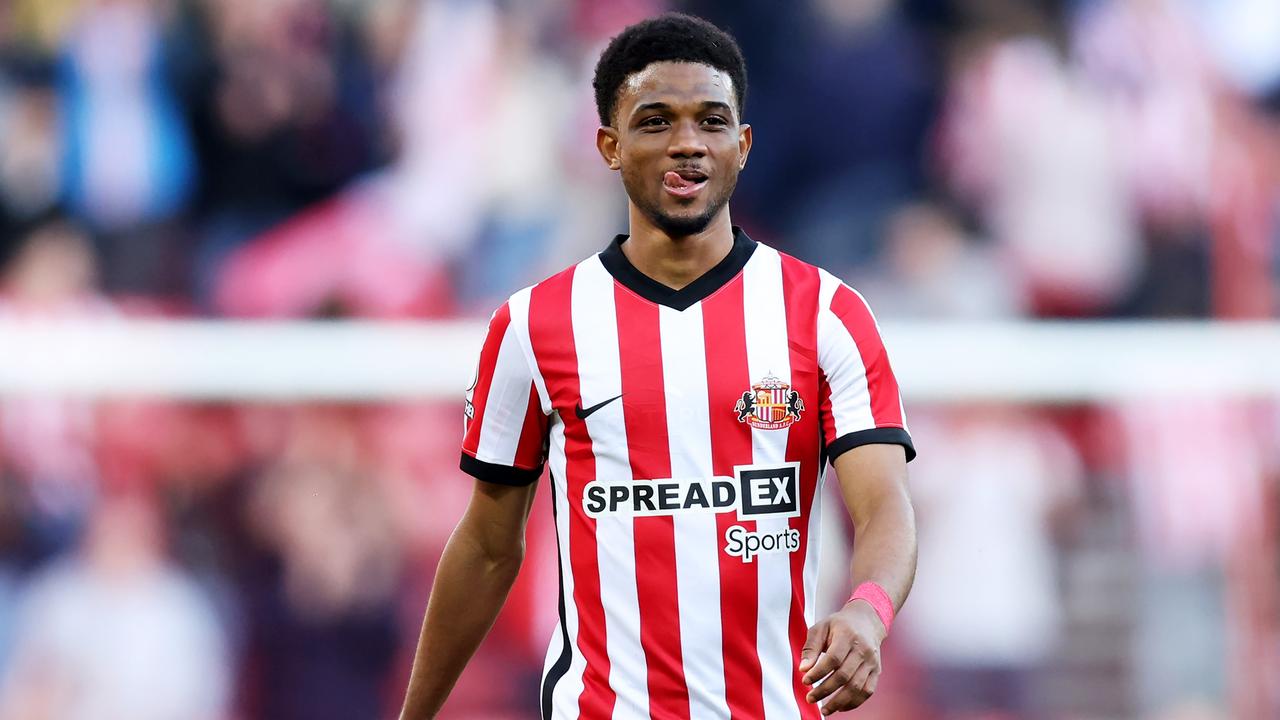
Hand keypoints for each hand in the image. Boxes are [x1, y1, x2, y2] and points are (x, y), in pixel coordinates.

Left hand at [798, 600, 886, 714]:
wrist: (867, 621)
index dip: (819, 672)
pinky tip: (841, 707)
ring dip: (839, 701)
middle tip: (810, 698)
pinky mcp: (876, 671)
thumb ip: (811, 648)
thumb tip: (804, 668)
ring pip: (857, 687)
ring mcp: (871, 662)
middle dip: (825, 690)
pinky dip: (854, 702)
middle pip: (844, 676)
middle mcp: (862, 650)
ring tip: (824, 710)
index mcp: (847, 636)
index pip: (833, 659)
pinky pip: (867, 691)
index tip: (805, 681)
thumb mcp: (821, 628)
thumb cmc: (840, 625)